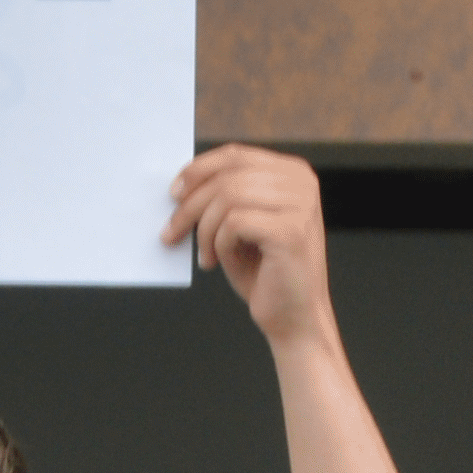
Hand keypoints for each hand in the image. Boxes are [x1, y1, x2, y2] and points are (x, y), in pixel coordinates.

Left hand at [161, 144, 333, 346]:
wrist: (294, 317)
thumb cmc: (265, 273)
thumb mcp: (241, 226)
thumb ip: (223, 197)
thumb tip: (180, 185)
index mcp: (291, 173)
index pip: (235, 155)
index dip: (197, 170)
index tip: (173, 194)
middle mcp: (301, 182)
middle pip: (227, 176)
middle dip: (191, 206)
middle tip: (171, 234)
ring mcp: (300, 204)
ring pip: (228, 197)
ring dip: (204, 230)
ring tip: (205, 256)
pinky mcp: (291, 231)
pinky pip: (234, 224)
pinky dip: (219, 245)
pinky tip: (221, 263)